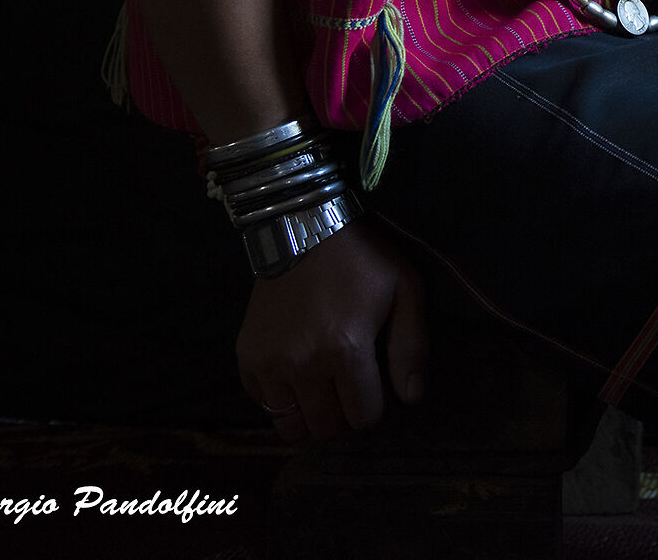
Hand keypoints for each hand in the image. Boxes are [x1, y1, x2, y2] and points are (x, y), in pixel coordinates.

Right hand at [236, 222, 427, 444]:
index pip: (363, 416)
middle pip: (326, 428)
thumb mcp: (405, 291)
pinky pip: (262, 404)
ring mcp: (268, 363)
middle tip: (350, 390)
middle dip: (344, 416)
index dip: (375, 407)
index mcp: (346, 349)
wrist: (304, 228)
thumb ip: (411, 348)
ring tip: (323, 393)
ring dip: (310, 416)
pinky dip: (280, 399)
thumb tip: (411, 399)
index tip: (376, 387)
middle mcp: (302, 364)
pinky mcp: (246, 357)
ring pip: (289, 426)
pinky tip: (297, 376)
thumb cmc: (362, 260)